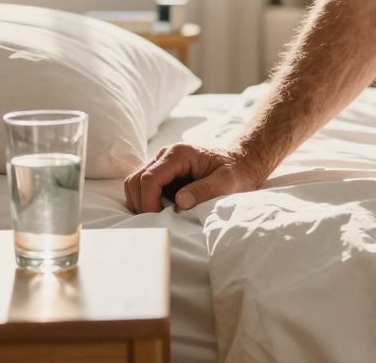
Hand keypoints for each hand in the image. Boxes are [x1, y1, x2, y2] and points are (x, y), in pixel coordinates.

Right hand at [124, 143, 263, 212]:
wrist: (241, 162)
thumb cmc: (236, 171)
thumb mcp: (227, 182)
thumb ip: (205, 190)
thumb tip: (180, 202)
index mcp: (180, 154)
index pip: (149, 178)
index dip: (149, 202)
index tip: (158, 220)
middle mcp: (166, 154)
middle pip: (135, 180)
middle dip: (141, 204)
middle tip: (157, 222)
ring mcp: (162, 163)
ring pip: (135, 183)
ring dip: (141, 203)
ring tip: (160, 217)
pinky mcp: (162, 173)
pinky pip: (143, 188)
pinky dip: (146, 201)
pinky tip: (163, 211)